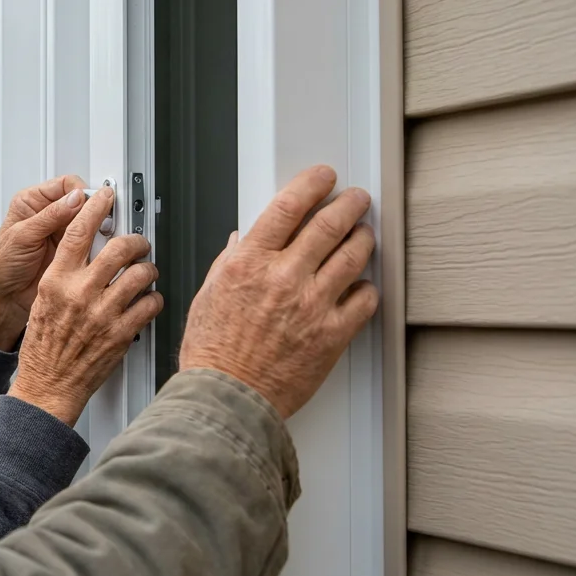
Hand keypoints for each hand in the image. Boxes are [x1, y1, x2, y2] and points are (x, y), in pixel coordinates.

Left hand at [0, 175, 90, 349]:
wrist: (4, 298)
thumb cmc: (2, 267)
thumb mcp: (23, 236)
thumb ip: (50, 216)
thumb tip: (75, 199)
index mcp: (32, 202)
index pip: (66, 185)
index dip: (81, 193)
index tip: (90, 205)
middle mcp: (48, 214)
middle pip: (81, 202)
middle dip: (93, 212)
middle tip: (100, 223)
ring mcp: (60, 233)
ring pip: (88, 222)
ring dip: (96, 229)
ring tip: (98, 238)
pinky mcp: (70, 251)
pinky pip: (90, 242)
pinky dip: (96, 245)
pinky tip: (94, 250)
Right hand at [7, 187, 163, 424]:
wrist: (48, 386)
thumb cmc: (44, 350)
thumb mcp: (43, 302)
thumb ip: (63, 275)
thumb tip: (83, 253)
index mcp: (56, 282)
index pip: (77, 231)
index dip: (95, 207)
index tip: (105, 197)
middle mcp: (80, 294)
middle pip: (119, 248)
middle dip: (136, 241)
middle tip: (139, 243)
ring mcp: (103, 314)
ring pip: (141, 274)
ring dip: (148, 270)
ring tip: (146, 273)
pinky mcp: (122, 333)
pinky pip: (151, 304)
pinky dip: (154, 300)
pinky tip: (148, 301)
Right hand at [177, 165, 378, 418]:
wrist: (228, 397)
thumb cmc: (213, 354)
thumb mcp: (208, 296)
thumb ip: (230, 263)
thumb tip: (242, 242)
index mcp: (249, 264)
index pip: (288, 207)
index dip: (311, 185)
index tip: (323, 178)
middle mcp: (284, 279)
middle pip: (329, 224)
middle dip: (348, 204)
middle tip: (355, 199)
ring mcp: (313, 306)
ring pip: (353, 256)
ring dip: (363, 238)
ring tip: (364, 233)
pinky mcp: (333, 335)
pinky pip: (365, 300)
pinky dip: (367, 287)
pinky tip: (361, 285)